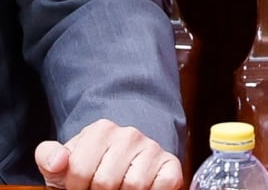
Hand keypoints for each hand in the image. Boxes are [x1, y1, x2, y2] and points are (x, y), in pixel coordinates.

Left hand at [36, 119, 182, 189]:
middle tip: (99, 189)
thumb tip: (59, 160)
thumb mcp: (62, 165)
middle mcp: (130, 134)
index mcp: (101, 130)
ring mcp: (152, 148)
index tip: (79, 186)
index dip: (76, 187)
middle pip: (106, 181)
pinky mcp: (171, 164)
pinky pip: (162, 185)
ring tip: (118, 189)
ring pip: (134, 185)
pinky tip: (141, 189)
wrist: (118, 165)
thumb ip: (49, 158)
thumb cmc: (89, 169)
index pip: (80, 171)